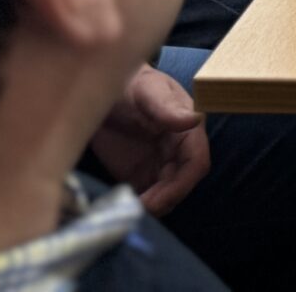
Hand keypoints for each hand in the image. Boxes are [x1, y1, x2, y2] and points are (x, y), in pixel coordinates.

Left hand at [89, 64, 209, 215]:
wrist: (99, 92)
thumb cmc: (128, 85)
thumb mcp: (147, 92)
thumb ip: (168, 108)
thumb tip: (196, 119)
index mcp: (187, 130)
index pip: (197, 162)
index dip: (183, 184)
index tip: (160, 199)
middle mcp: (177, 151)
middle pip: (181, 184)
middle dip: (164, 200)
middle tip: (138, 209)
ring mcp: (158, 166)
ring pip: (166, 196)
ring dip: (152, 208)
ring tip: (127, 210)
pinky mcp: (139, 177)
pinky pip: (146, 198)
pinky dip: (138, 207)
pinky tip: (121, 208)